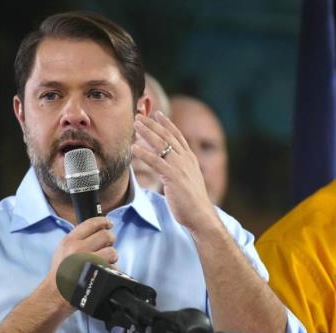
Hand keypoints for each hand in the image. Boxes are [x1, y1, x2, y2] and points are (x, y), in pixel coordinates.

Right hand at [43, 217, 116, 307]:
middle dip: (110, 239)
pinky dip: (112, 269)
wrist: (55, 294)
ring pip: (112, 251)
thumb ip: (77, 239)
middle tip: (109, 243)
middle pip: (105, 235)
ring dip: (112, 256)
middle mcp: (78, 248)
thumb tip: (96, 231)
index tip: (109, 223)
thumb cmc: (60, 274)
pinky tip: (104, 271)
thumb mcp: (62, 250)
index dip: (104, 222)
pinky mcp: (96, 273)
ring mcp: (88, 261)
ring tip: (106, 260)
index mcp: (70, 240)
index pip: (92, 223)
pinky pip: (113, 267)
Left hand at [132, 112, 216, 232]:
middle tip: (140, 115)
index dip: (167, 124)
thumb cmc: (192, 202)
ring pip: (161, 144)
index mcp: (190, 159)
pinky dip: (144, 153)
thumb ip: (179, 170)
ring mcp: (180, 167)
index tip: (157, 113)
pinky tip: (133, 147)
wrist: (201, 215)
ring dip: (147, 132)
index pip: (178, 136)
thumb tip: (168, 167)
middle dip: (153, 124)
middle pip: (167, 136)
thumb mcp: (187, 180)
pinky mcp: (173, 177)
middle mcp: (186, 159)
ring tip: (136, 124)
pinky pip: (155, 162)